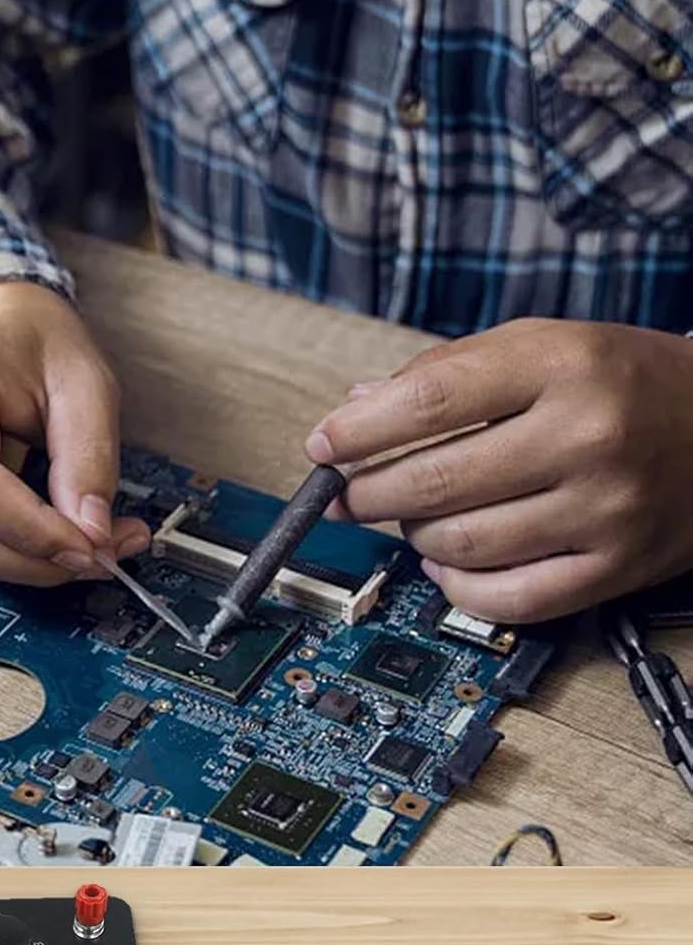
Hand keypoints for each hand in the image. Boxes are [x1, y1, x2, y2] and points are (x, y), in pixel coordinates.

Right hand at [0, 282, 148, 584]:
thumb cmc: (26, 335)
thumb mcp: (84, 380)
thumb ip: (90, 458)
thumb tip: (92, 535)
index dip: (34, 532)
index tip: (93, 549)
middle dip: (33, 559)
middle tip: (97, 556)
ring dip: (19, 559)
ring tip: (79, 538)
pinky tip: (42, 528)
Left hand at [305, 318, 692, 621]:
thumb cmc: (621, 382)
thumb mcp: (541, 345)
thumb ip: (445, 372)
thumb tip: (356, 411)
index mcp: (562, 365)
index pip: (427, 401)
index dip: (358, 431)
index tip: (323, 445)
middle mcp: (587, 436)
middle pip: (433, 480)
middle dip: (369, 492)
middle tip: (349, 493)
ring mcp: (605, 509)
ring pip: (458, 544)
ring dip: (412, 535)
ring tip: (412, 516)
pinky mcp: (616, 567)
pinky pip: (506, 599)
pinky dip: (456, 587)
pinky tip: (445, 562)